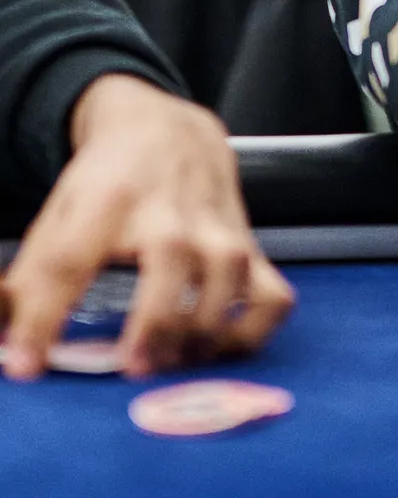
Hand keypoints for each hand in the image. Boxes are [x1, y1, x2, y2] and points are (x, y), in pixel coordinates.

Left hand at [0, 76, 294, 380]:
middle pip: (171, 260)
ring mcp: (217, 229)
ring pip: (228, 275)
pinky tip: (219, 349)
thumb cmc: (107, 184)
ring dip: (204, 331)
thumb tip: (4, 348)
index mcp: (105, 201)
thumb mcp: (57, 217)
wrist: (168, 131)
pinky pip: (270, 295)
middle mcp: (168, 212)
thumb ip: (28, 284)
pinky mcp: (250, 247)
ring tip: (171, 363)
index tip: (25, 365)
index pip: (68, 260)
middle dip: (156, 319)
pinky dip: (254, 330)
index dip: (42, 318)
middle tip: (133, 366)